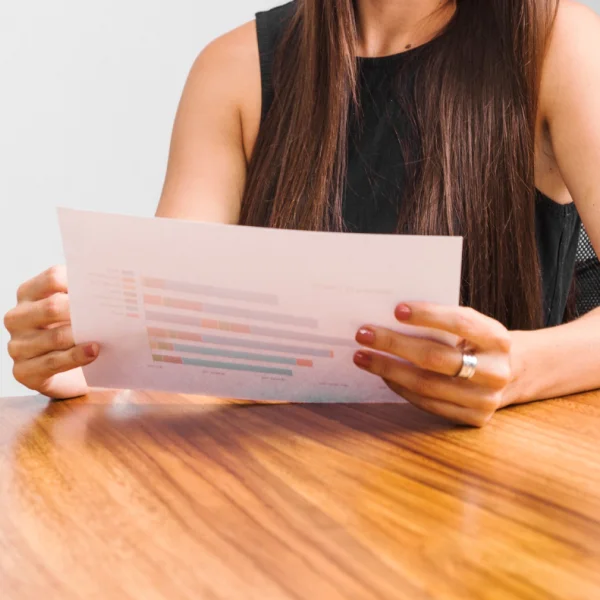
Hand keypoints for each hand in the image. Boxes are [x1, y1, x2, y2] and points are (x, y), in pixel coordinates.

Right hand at [4, 266, 98, 398]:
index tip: (104, 286)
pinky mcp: (24, 371)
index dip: (79, 281)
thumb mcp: (77, 311)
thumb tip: (117, 285)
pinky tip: (94, 351)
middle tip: (109, 311)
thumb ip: (86, 297)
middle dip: (82, 310)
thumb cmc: (77, 334)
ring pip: (55, 337)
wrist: (73, 375)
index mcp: (29, 294)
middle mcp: (17, 317)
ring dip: (82, 335)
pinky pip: (53, 362)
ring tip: (106, 333)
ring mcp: (18, 345)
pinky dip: (76, 356)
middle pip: (52, 307)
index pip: (52, 279)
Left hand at [353, 303, 513, 426]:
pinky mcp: (473, 418)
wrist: (511, 374)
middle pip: (436, 358)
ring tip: (363, 356)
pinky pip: (428, 403)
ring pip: (427, 384)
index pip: (460, 324)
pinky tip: (384, 374)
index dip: (428, 315)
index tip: (396, 310)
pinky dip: (401, 388)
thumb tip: (391, 318)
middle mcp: (496, 371)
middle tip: (364, 334)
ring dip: (388, 369)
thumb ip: (443, 322)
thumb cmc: (478, 342)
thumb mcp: (473, 327)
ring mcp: (485, 399)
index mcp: (498, 339)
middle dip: (394, 344)